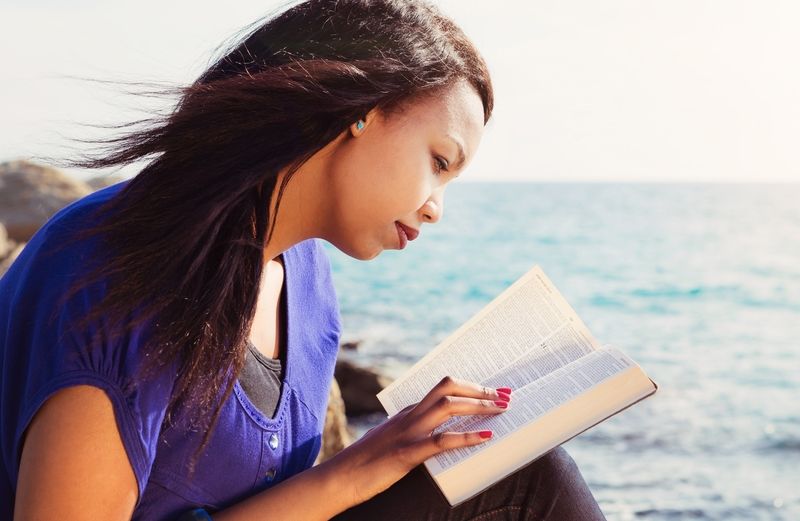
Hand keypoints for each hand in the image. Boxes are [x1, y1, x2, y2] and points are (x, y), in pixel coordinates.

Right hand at [326, 376, 511, 506]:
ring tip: (502, 410)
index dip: (472, 388)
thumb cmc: (366, 464)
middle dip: (480, 390)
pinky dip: (466, 437)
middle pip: (449, 388)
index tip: (494, 391)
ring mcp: (408, 433)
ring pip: (448, 407)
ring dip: (479, 406)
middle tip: (505, 396)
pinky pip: (440, 441)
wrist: (338, 479)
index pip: (443, 389)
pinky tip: (485, 437)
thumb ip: (414, 434)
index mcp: (407, 413)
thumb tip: (440, 436)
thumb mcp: (393, 441)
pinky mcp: (406, 454)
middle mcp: (410, 416)